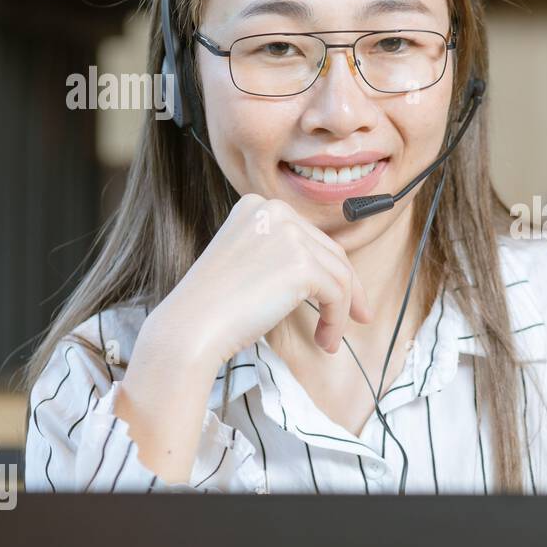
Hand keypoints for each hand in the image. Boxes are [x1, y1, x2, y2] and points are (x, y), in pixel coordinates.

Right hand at [151, 193, 373, 368]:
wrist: (190, 328)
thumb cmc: (215, 306)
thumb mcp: (249, 261)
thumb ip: (282, 253)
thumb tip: (333, 271)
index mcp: (258, 205)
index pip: (310, 237)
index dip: (331, 269)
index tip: (343, 297)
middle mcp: (275, 211)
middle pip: (331, 252)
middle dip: (348, 289)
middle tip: (356, 318)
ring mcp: (289, 234)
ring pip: (340, 275)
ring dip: (340, 312)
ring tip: (328, 340)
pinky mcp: (301, 263)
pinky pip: (337, 294)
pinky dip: (336, 320)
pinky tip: (324, 340)